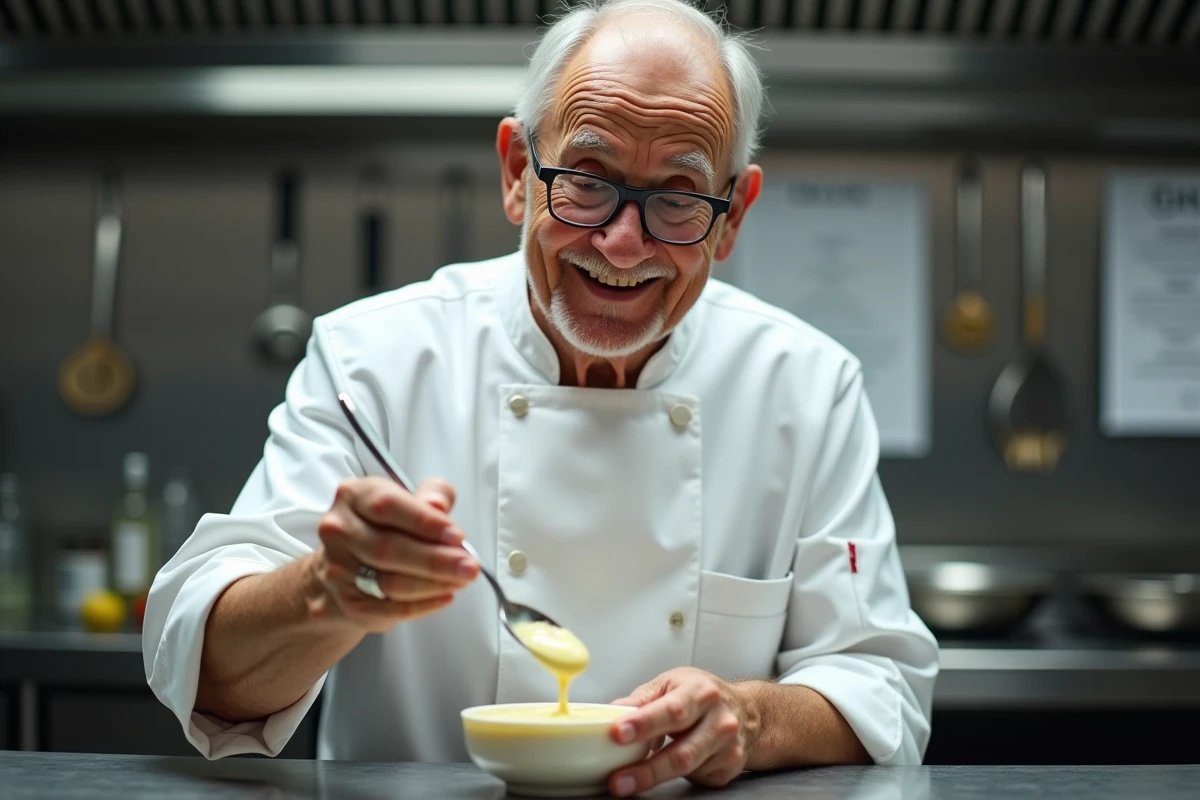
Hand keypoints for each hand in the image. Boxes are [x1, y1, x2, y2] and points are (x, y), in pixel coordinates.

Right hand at [309, 476, 477, 631]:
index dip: (426, 522)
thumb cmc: (387, 527)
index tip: (456, 536)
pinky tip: (443, 596)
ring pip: (390, 582)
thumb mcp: (411, 501)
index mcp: (354, 496)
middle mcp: (338, 530)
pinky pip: (389, 608)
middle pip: (389, 548)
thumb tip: (438, 504)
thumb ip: (431, 496)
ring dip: (432, 584)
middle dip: (436, 560)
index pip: (388, 506)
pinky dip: (422, 605)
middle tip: (468, 566)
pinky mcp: (347, 601)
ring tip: (460, 580)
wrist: (351, 564)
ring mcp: (338, 568)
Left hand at [607, 667, 759, 795]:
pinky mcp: (729, 768)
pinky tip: (666, 767)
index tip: (617, 732)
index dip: (643, 723)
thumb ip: (643, 698)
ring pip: (688, 768)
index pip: (672, 710)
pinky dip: (674, 775)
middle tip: (617, 778)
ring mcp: (727, 747)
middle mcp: (719, 720)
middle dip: (647, 768)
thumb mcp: (673, 683)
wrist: (748, 712)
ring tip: (626, 783)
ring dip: (653, 778)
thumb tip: (613, 710)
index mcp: (701, 693)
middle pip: (682, 751)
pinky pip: (696, 777)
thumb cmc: (703, 695)